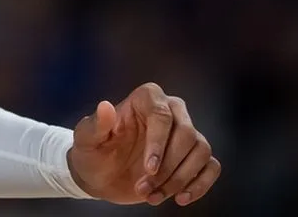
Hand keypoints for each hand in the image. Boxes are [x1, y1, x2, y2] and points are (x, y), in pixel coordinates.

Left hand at [67, 83, 220, 206]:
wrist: (101, 176)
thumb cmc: (93, 152)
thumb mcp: (86, 139)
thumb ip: (95, 124)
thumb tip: (105, 106)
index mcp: (146, 99)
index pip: (162, 115)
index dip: (159, 144)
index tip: (149, 169)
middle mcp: (170, 110)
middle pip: (187, 134)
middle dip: (168, 167)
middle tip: (143, 188)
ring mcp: (184, 134)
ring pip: (201, 151)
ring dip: (179, 179)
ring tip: (152, 196)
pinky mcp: (192, 157)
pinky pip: (211, 166)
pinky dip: (200, 184)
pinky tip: (180, 198)